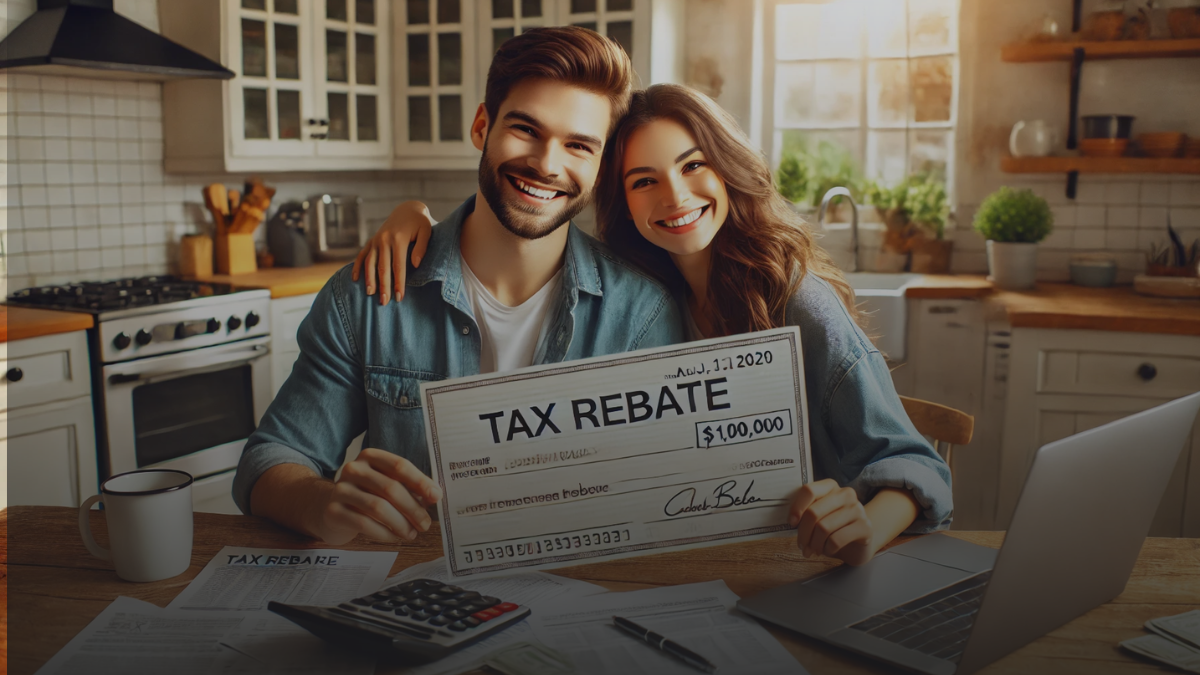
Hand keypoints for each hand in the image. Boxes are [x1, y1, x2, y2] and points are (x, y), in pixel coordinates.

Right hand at [305, 448, 442, 544]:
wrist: (329, 509)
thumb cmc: (366, 496)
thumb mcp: (386, 486)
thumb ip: (409, 488)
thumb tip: (434, 496)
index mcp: (370, 457)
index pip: (399, 465)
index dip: (420, 481)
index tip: (436, 496)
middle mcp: (353, 469)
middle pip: (391, 488)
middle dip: (413, 509)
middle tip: (425, 524)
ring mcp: (341, 489)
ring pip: (378, 507)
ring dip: (400, 523)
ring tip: (411, 533)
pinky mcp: (333, 511)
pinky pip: (364, 524)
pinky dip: (384, 533)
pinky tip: (393, 537)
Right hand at [352, 201, 433, 304]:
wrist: (407, 209)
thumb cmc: (420, 223)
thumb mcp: (426, 231)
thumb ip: (421, 247)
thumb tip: (416, 265)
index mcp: (398, 238)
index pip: (398, 266)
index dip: (398, 283)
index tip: (399, 297)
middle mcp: (384, 239)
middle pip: (382, 267)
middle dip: (383, 286)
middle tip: (384, 302)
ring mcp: (376, 240)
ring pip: (370, 263)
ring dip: (369, 279)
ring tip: (371, 293)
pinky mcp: (371, 241)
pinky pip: (362, 255)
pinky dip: (357, 267)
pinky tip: (355, 279)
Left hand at [788, 479, 874, 566]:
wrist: (858, 542)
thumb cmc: (833, 528)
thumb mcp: (819, 516)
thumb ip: (806, 512)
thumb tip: (792, 521)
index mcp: (831, 486)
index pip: (809, 491)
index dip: (796, 508)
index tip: (792, 523)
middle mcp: (846, 494)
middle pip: (813, 512)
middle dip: (803, 533)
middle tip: (802, 545)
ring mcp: (858, 510)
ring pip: (824, 528)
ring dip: (814, 544)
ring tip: (813, 551)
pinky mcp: (865, 527)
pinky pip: (836, 540)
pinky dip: (827, 549)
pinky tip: (828, 550)